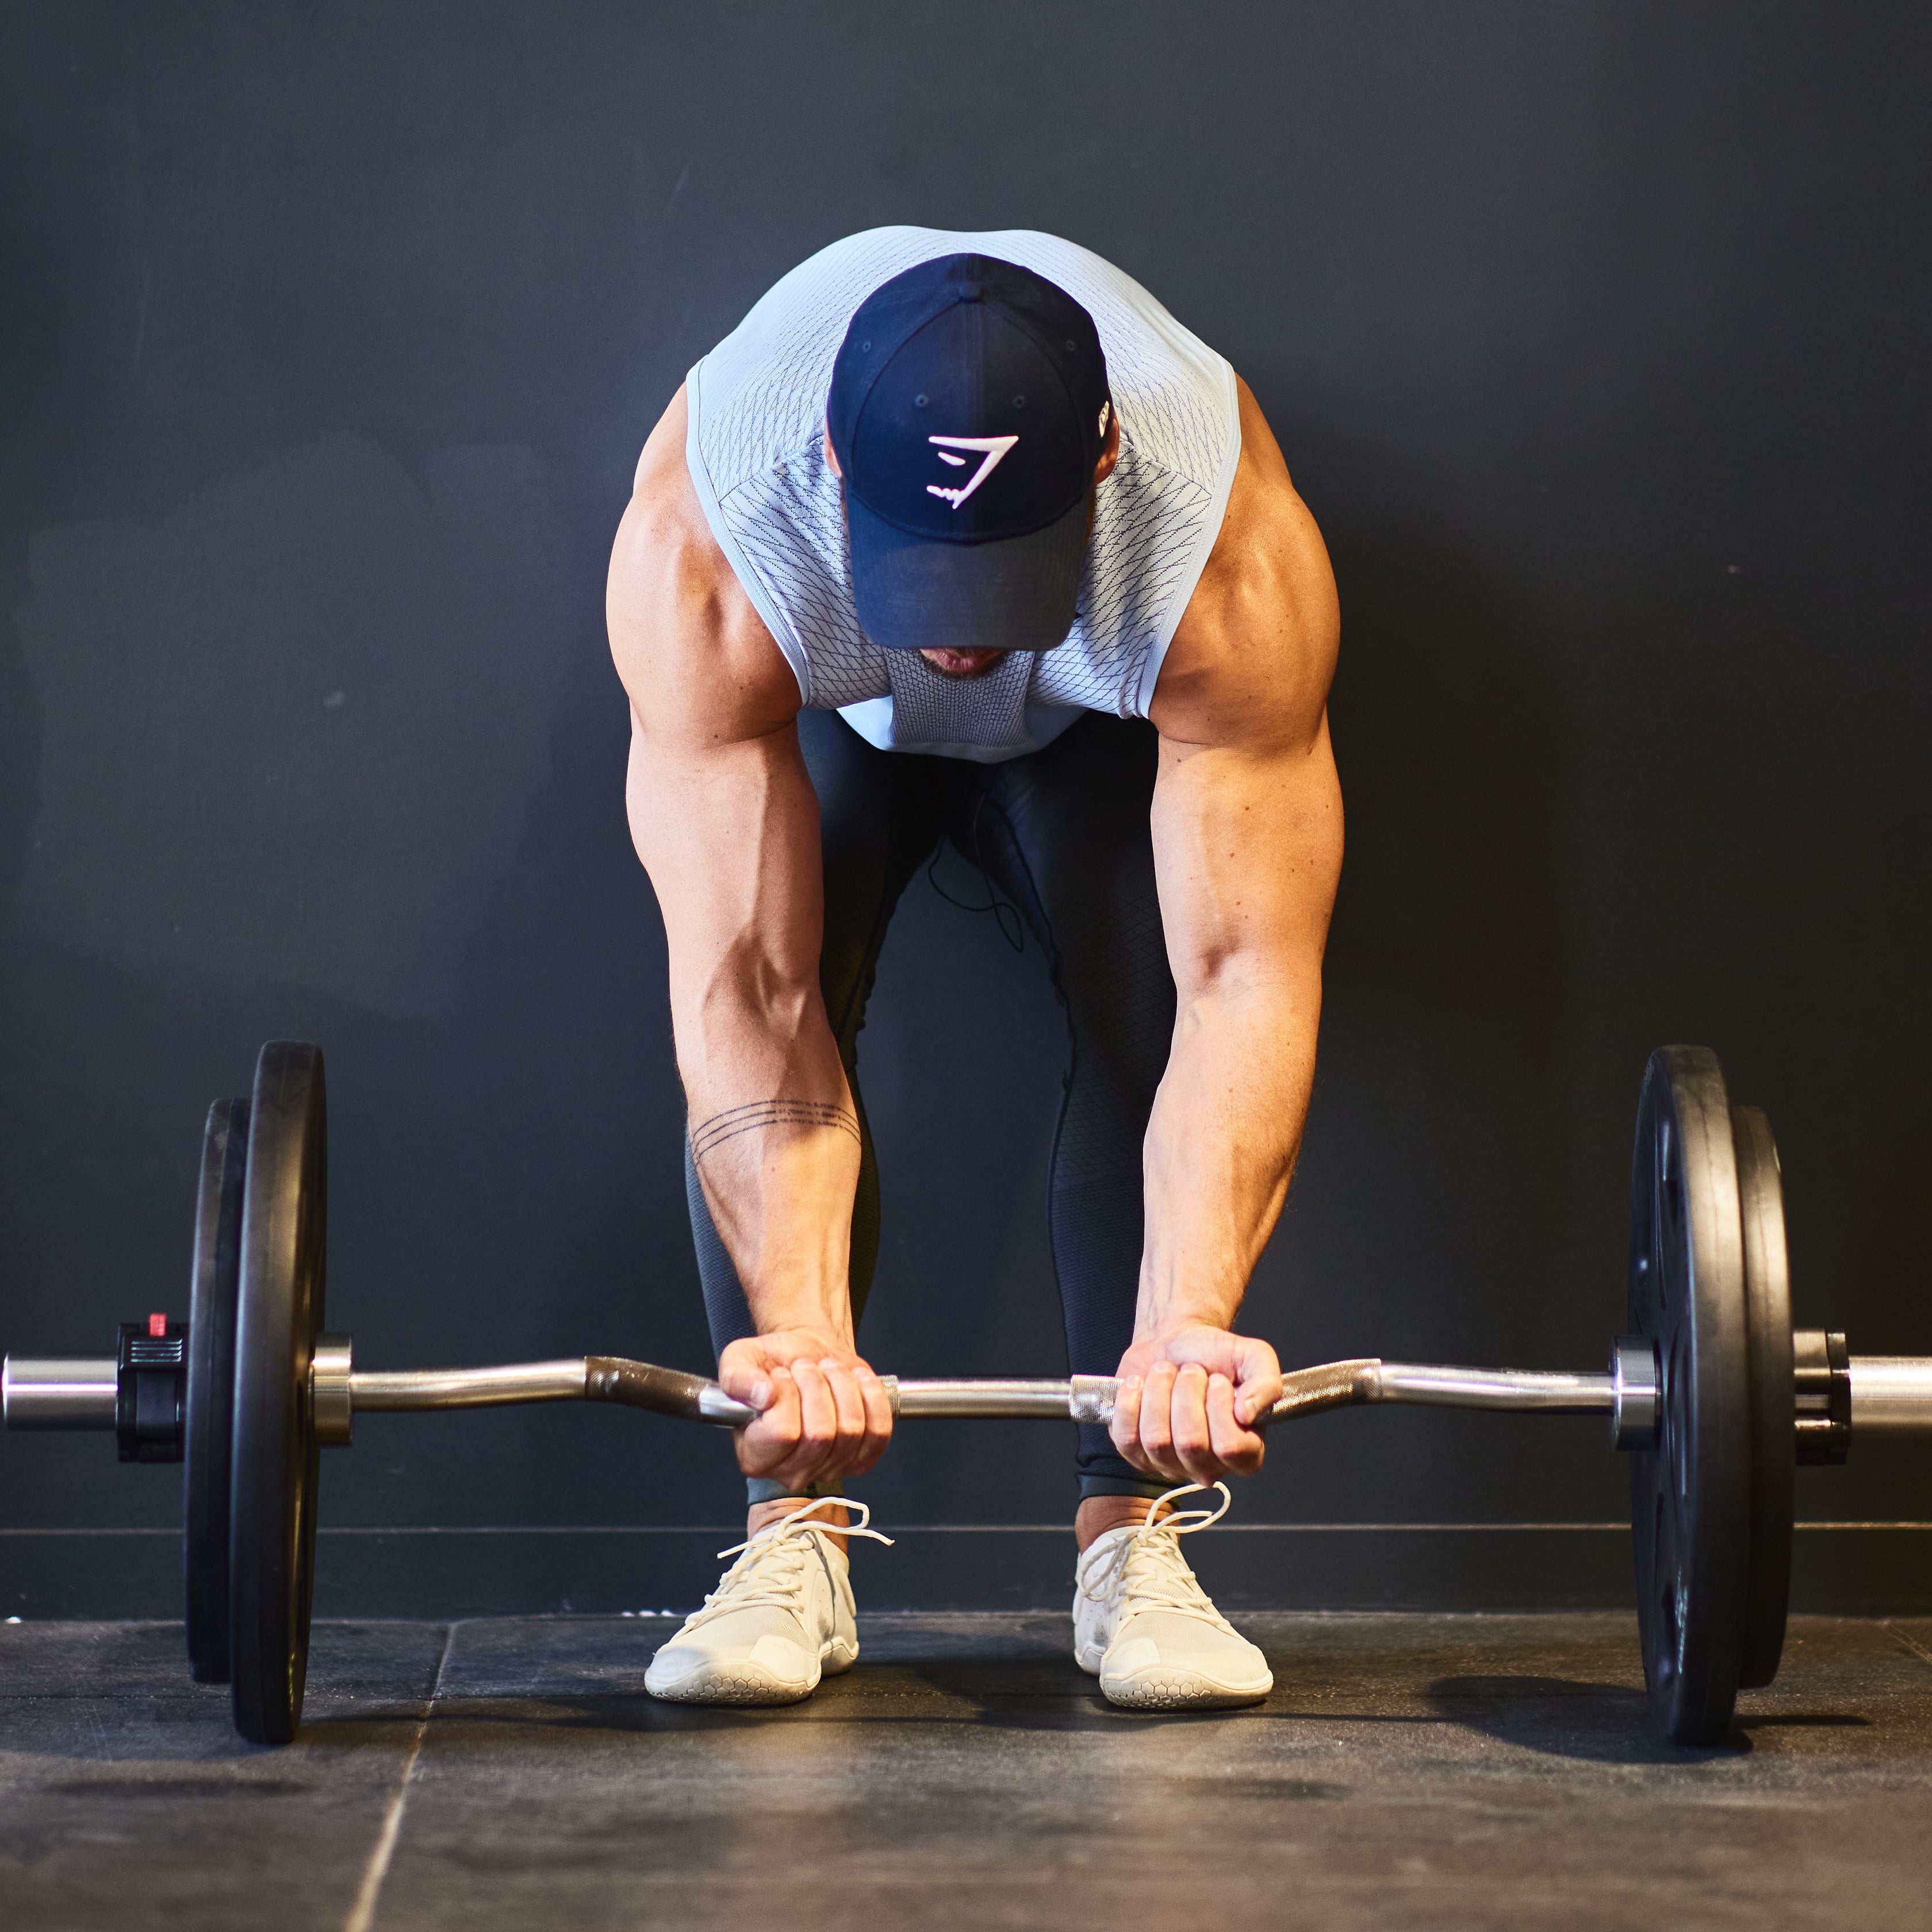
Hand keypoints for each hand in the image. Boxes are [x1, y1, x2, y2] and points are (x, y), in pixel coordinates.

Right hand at [716, 1328, 893, 1492]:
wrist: (804, 1358)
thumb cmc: (771, 1364)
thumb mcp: (739, 1359)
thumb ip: (738, 1377)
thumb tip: (762, 1394)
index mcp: (755, 1457)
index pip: (782, 1434)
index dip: (786, 1395)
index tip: (780, 1375)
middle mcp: (790, 1473)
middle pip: (820, 1434)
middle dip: (816, 1385)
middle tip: (805, 1367)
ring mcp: (829, 1470)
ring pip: (850, 1430)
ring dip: (842, 1385)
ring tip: (827, 1370)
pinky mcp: (860, 1459)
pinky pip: (878, 1431)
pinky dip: (871, 1397)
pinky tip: (856, 1379)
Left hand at [1109, 1324, 1282, 1483]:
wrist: (1175, 1342)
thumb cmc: (1216, 1355)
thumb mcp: (1254, 1358)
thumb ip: (1266, 1384)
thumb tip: (1248, 1414)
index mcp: (1245, 1452)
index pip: (1231, 1448)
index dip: (1220, 1407)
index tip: (1218, 1380)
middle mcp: (1208, 1467)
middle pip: (1190, 1444)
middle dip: (1187, 1393)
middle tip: (1191, 1371)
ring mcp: (1169, 1465)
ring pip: (1157, 1441)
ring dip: (1159, 1392)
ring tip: (1167, 1373)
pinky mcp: (1136, 1453)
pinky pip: (1126, 1438)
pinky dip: (1130, 1401)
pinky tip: (1140, 1384)